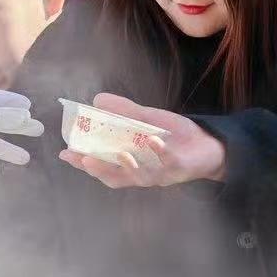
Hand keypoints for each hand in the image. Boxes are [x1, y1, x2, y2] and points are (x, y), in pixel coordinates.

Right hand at [59, 93, 224, 188]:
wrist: (210, 144)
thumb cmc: (174, 136)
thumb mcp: (146, 120)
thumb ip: (123, 112)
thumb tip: (97, 99)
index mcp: (132, 164)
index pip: (103, 167)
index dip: (83, 163)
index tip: (66, 152)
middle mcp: (144, 174)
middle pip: (117, 177)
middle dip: (99, 169)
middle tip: (83, 158)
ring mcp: (162, 173)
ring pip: (142, 175)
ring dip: (129, 165)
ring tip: (118, 152)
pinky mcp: (181, 168)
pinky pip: (169, 162)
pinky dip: (161, 152)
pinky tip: (153, 140)